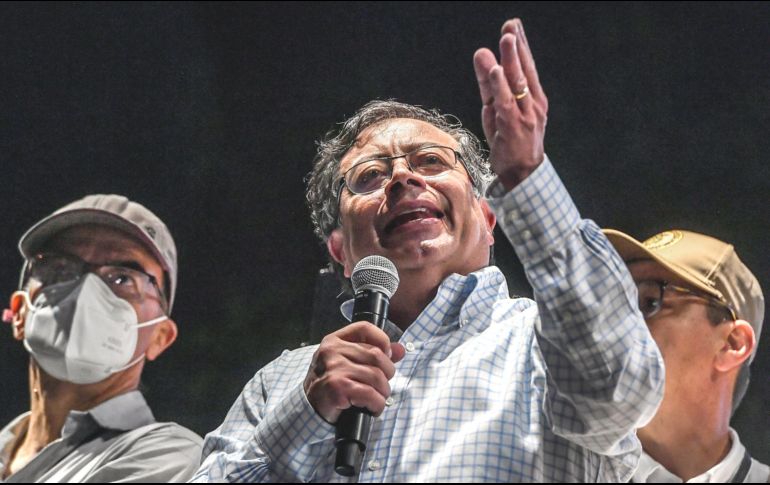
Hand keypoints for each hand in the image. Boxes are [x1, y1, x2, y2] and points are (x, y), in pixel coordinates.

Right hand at [304, 322, 405, 422]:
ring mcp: (334, 368)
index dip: (382, 340)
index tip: (386, 356)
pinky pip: (370, 394)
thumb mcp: (348, 363)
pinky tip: (372, 408)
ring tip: (376, 399)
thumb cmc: (330, 384)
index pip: (365, 328)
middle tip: (381, 386)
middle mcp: (332, 351)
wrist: (309, 409)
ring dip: (382, 393)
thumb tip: (400, 350)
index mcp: (334, 340)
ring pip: (376, 377)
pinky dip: (376, 404)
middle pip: (376, 355)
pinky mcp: (337, 388)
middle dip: (387, 374)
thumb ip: (374, 354)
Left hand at [473, 18, 548, 189]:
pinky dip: (501, 85)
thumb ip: (490, 86)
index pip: (527, 68)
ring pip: (517, 83)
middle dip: (517, 46)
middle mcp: (533, 104)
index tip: (514, 25)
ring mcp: (525, 115)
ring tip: (506, 39)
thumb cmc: (510, 141)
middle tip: (511, 25)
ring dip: (511, 59)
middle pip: (524, 70)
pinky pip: (506, 102)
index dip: (521, 46)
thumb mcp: (497, 111)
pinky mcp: (513, 126)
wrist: (522, 173)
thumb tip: (483, 60)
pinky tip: (497, 71)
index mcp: (533, 99)